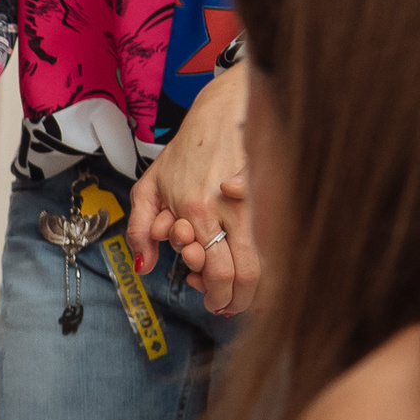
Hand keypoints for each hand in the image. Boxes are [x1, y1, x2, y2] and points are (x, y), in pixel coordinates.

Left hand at [124, 68, 259, 316]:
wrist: (223, 112)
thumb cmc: (185, 152)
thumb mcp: (149, 187)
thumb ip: (141, 228)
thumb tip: (145, 266)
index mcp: (196, 211)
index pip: (214, 271)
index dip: (214, 295)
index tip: (210, 301)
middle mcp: (229, 209)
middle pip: (245, 275)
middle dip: (236, 300)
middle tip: (227, 307)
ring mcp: (256, 202)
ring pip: (268, 261)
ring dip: (255, 287)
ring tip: (241, 294)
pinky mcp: (274, 195)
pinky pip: (278, 241)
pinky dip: (271, 260)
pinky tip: (259, 266)